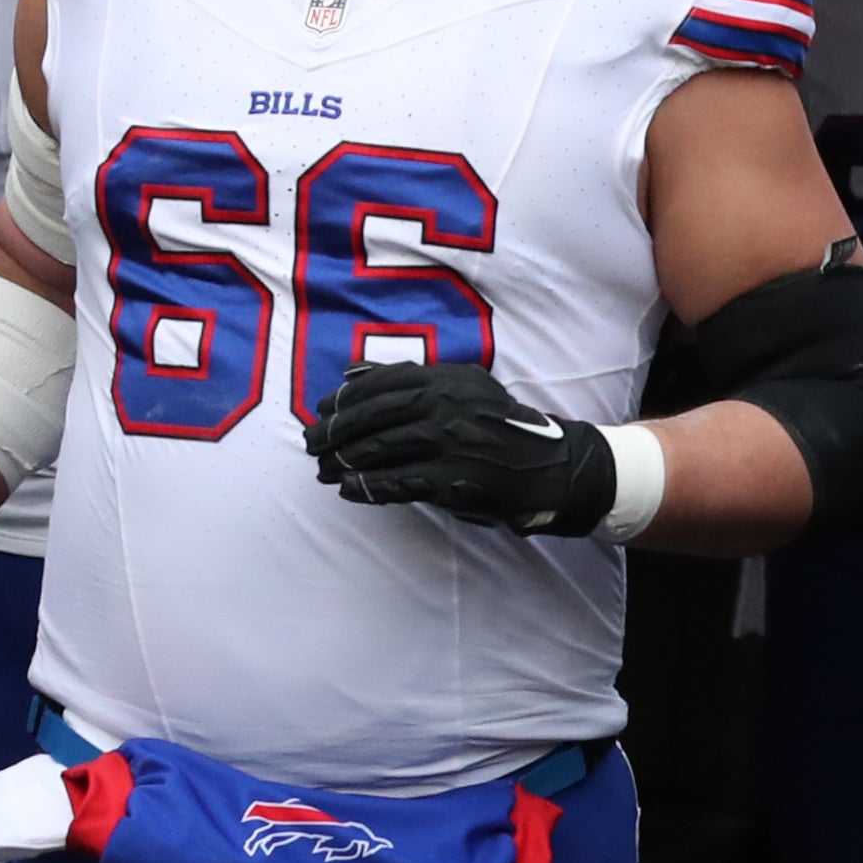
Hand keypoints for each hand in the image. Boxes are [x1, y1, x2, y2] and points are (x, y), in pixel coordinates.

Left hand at [306, 359, 616, 534]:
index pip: (383, 383)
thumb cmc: (502, 428)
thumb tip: (350, 373)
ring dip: (344, 461)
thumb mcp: (466, 388)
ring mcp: (450, 445)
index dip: (346, 398)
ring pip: (380, 450)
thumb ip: (413, 379)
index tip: (322, 410)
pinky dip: (368, 487)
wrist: (551, 469)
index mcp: (449, 380)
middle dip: (335, 431)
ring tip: (323, 469)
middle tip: (311, 443)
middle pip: (374, 417)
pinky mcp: (452, 481)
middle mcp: (447, 407)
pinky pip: (398, 483)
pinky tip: (349, 489)